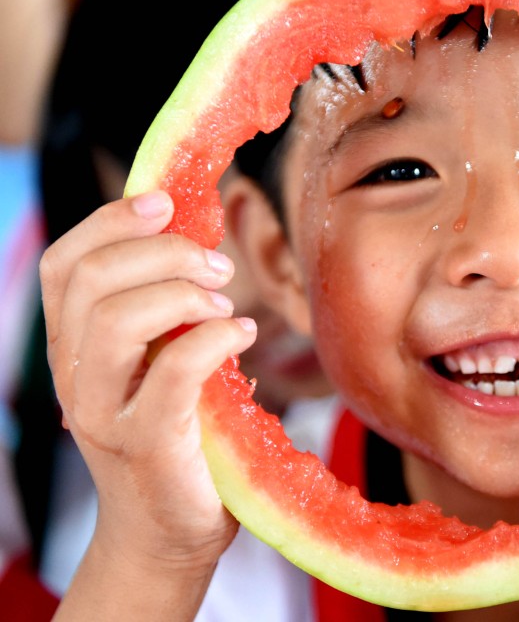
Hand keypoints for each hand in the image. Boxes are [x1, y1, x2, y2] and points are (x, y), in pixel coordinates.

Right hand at [40, 191, 255, 594]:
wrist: (169, 531)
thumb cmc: (178, 437)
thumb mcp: (161, 363)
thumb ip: (164, 313)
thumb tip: (200, 243)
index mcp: (74, 347)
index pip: (63, 264)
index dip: (110, 221)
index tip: (166, 202)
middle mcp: (74, 375)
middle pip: (91, 280)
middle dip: (162, 253)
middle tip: (218, 266)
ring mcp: (104, 411)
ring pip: (116, 319)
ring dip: (182, 293)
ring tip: (223, 304)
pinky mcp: (145, 443)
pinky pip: (172, 372)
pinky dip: (213, 338)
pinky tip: (240, 334)